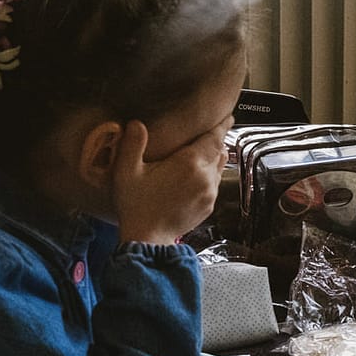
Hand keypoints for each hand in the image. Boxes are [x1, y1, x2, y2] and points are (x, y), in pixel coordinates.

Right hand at [112, 118, 227, 245]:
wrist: (148, 238)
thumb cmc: (136, 204)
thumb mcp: (127, 172)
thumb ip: (133, 144)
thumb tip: (137, 123)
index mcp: (189, 163)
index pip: (214, 138)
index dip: (221, 126)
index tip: (228, 117)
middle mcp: (205, 176)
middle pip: (219, 151)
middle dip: (216, 141)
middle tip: (212, 131)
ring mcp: (210, 193)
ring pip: (219, 168)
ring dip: (213, 158)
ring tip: (204, 152)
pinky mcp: (209, 206)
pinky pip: (215, 184)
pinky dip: (210, 175)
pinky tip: (197, 176)